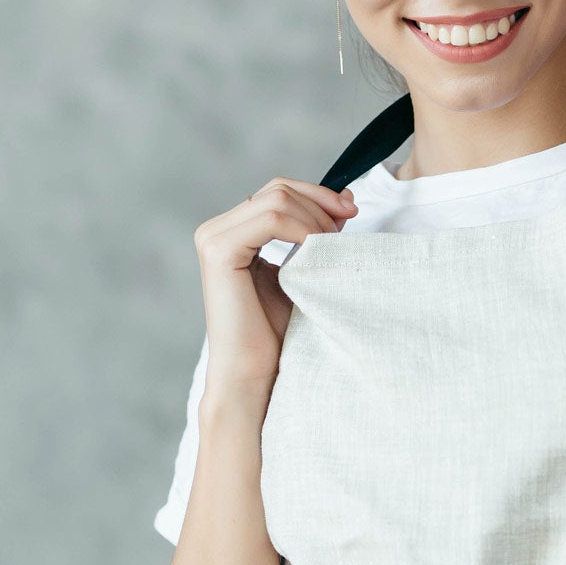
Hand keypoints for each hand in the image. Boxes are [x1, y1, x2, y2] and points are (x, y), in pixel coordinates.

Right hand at [193, 179, 355, 402]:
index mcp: (233, 233)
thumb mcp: (304, 271)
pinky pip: (271, 218)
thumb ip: (315, 233)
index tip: (351, 212)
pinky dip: (302, 227)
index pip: (278, 192)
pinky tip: (316, 249)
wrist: (255, 375)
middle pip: (278, 189)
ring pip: (277, 198)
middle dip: (320, 203)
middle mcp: (217, 230)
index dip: (318, 195)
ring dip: (315, 217)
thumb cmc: (278, 335)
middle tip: (346, 229)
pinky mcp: (219, 251)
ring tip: (332, 245)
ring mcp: (213, 238)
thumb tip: (346, 196)